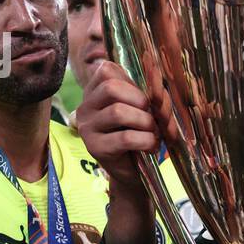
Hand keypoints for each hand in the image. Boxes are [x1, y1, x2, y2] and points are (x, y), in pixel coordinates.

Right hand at [75, 60, 158, 189]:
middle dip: (140, 100)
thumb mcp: (143, 109)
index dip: (132, 82)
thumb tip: (159, 84)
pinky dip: (145, 140)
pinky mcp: (95, 148)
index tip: (143, 101)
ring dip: (145, 122)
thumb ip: (149, 95)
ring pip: (118, 112)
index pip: (107, 70)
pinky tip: (150, 147)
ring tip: (152, 133)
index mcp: (94, 93)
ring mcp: (87, 128)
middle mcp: (85, 108)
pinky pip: (125, 138)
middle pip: (111, 88)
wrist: (133, 172)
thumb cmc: (139, 134)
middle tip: (151, 118)